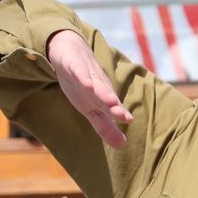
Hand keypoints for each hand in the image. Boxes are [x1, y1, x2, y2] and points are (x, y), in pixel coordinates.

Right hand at [47, 29, 132, 145]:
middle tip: (123, 116)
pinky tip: (86, 83)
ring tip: (110, 101)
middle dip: (114, 106)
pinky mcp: (73, 65)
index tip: (128, 121)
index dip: (119, 114)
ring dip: (103, 92)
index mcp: (102, 97)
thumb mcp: (91, 108)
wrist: (68, 51)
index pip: (112, 108)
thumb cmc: (82, 84)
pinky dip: (82, 77)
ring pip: (95, 84)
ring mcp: (86, 74)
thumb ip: (105, 127)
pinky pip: (78, 71)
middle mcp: (98, 85)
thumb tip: (122, 145)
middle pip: (107, 96)